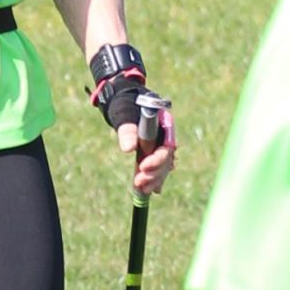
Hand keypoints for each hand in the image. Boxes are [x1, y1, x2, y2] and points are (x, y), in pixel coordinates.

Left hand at [103, 77, 178, 195]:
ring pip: (162, 165)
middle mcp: (165, 135)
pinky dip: (153, 177)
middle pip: (166, 159)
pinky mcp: (153, 149)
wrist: (122, 99)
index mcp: (164, 123)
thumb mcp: (124, 113)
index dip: (157, 159)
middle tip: (139, 182)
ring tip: (142, 190)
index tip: (142, 167)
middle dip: (154, 173)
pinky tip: (149, 189)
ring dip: (154, 178)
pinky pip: (157, 166)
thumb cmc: (124, 103)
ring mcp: (160, 143)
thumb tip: (128, 149)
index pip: (166, 146)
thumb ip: (127, 130)